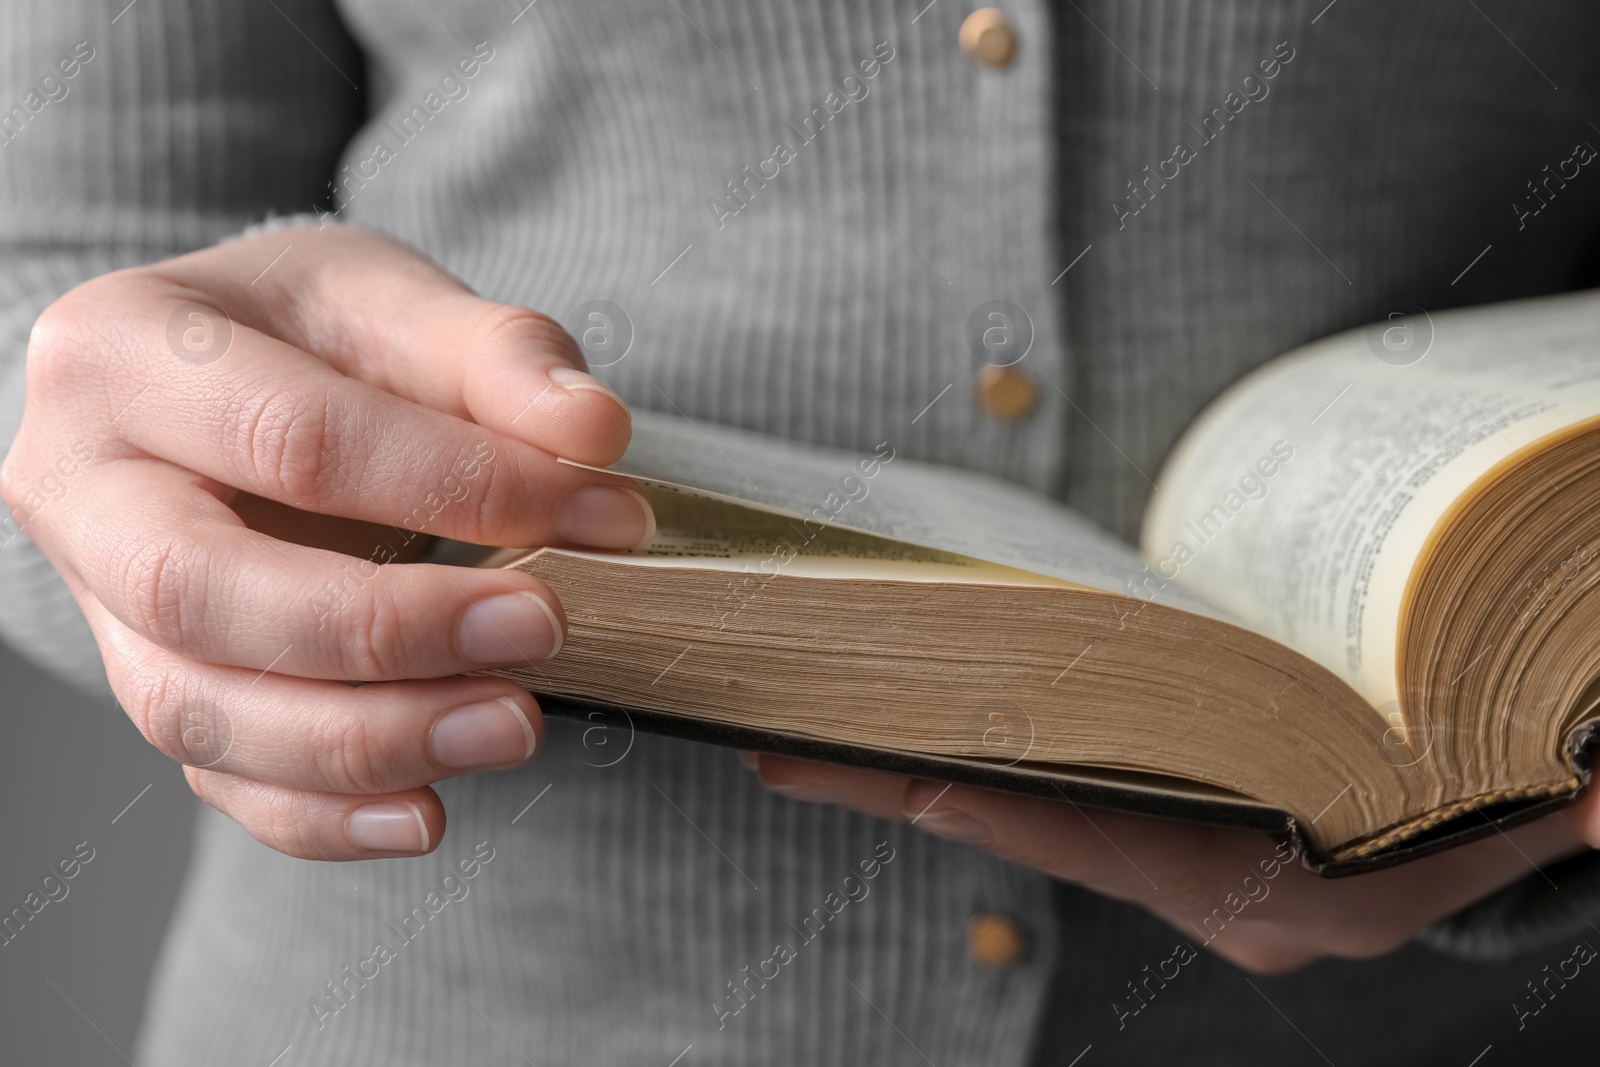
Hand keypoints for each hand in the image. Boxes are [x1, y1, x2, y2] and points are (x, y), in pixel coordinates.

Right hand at [2, 224, 653, 859]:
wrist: (237, 376)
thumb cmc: (318, 332)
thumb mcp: (401, 298)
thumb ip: (499, 355)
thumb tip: (592, 430)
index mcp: (123, 352)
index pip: (298, 441)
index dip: (460, 485)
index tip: (606, 513)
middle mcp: (76, 488)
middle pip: (204, 590)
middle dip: (387, 630)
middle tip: (543, 627)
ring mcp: (98, 606)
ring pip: (200, 710)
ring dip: (368, 740)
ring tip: (514, 727)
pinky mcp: (152, 686)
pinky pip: (218, 779)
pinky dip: (324, 816)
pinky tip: (427, 812)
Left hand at [748, 754, 1599, 972]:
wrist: (1458, 868)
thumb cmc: (1460, 841)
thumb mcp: (1499, 826)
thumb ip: (1554, 811)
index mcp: (1256, 890)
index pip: (1083, 842)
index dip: (971, 808)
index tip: (863, 775)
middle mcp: (1190, 884)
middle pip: (1019, 828)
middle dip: (899, 786)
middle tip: (777, 731)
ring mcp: (1164, 862)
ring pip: (1018, 811)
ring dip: (921, 767)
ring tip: (816, 710)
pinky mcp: (1157, 829)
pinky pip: (1043, 796)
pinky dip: (977, 761)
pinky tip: (919, 707)